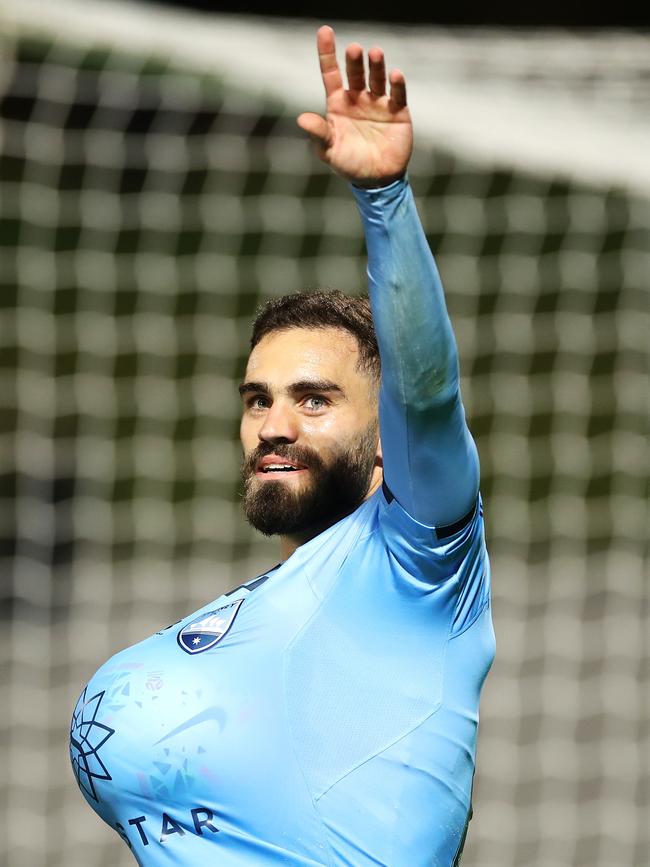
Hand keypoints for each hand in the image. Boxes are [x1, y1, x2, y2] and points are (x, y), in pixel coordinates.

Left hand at [297, 25, 411, 186]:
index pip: (331, 74)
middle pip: (355, 73)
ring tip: (375, 53)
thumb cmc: (349, 164)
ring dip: (376, 66)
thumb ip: (319, 133)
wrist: (376, 180)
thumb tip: (302, 119)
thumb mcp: (329, 150)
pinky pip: (397, 94)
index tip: (324, 31)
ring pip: (376, 78)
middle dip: (354, 61)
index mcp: (339, 104)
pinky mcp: (397, 111)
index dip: (327, 53)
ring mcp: (378, 103)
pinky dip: (397, 84)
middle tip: (354, 50)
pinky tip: (395, 74)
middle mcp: (358, 98)